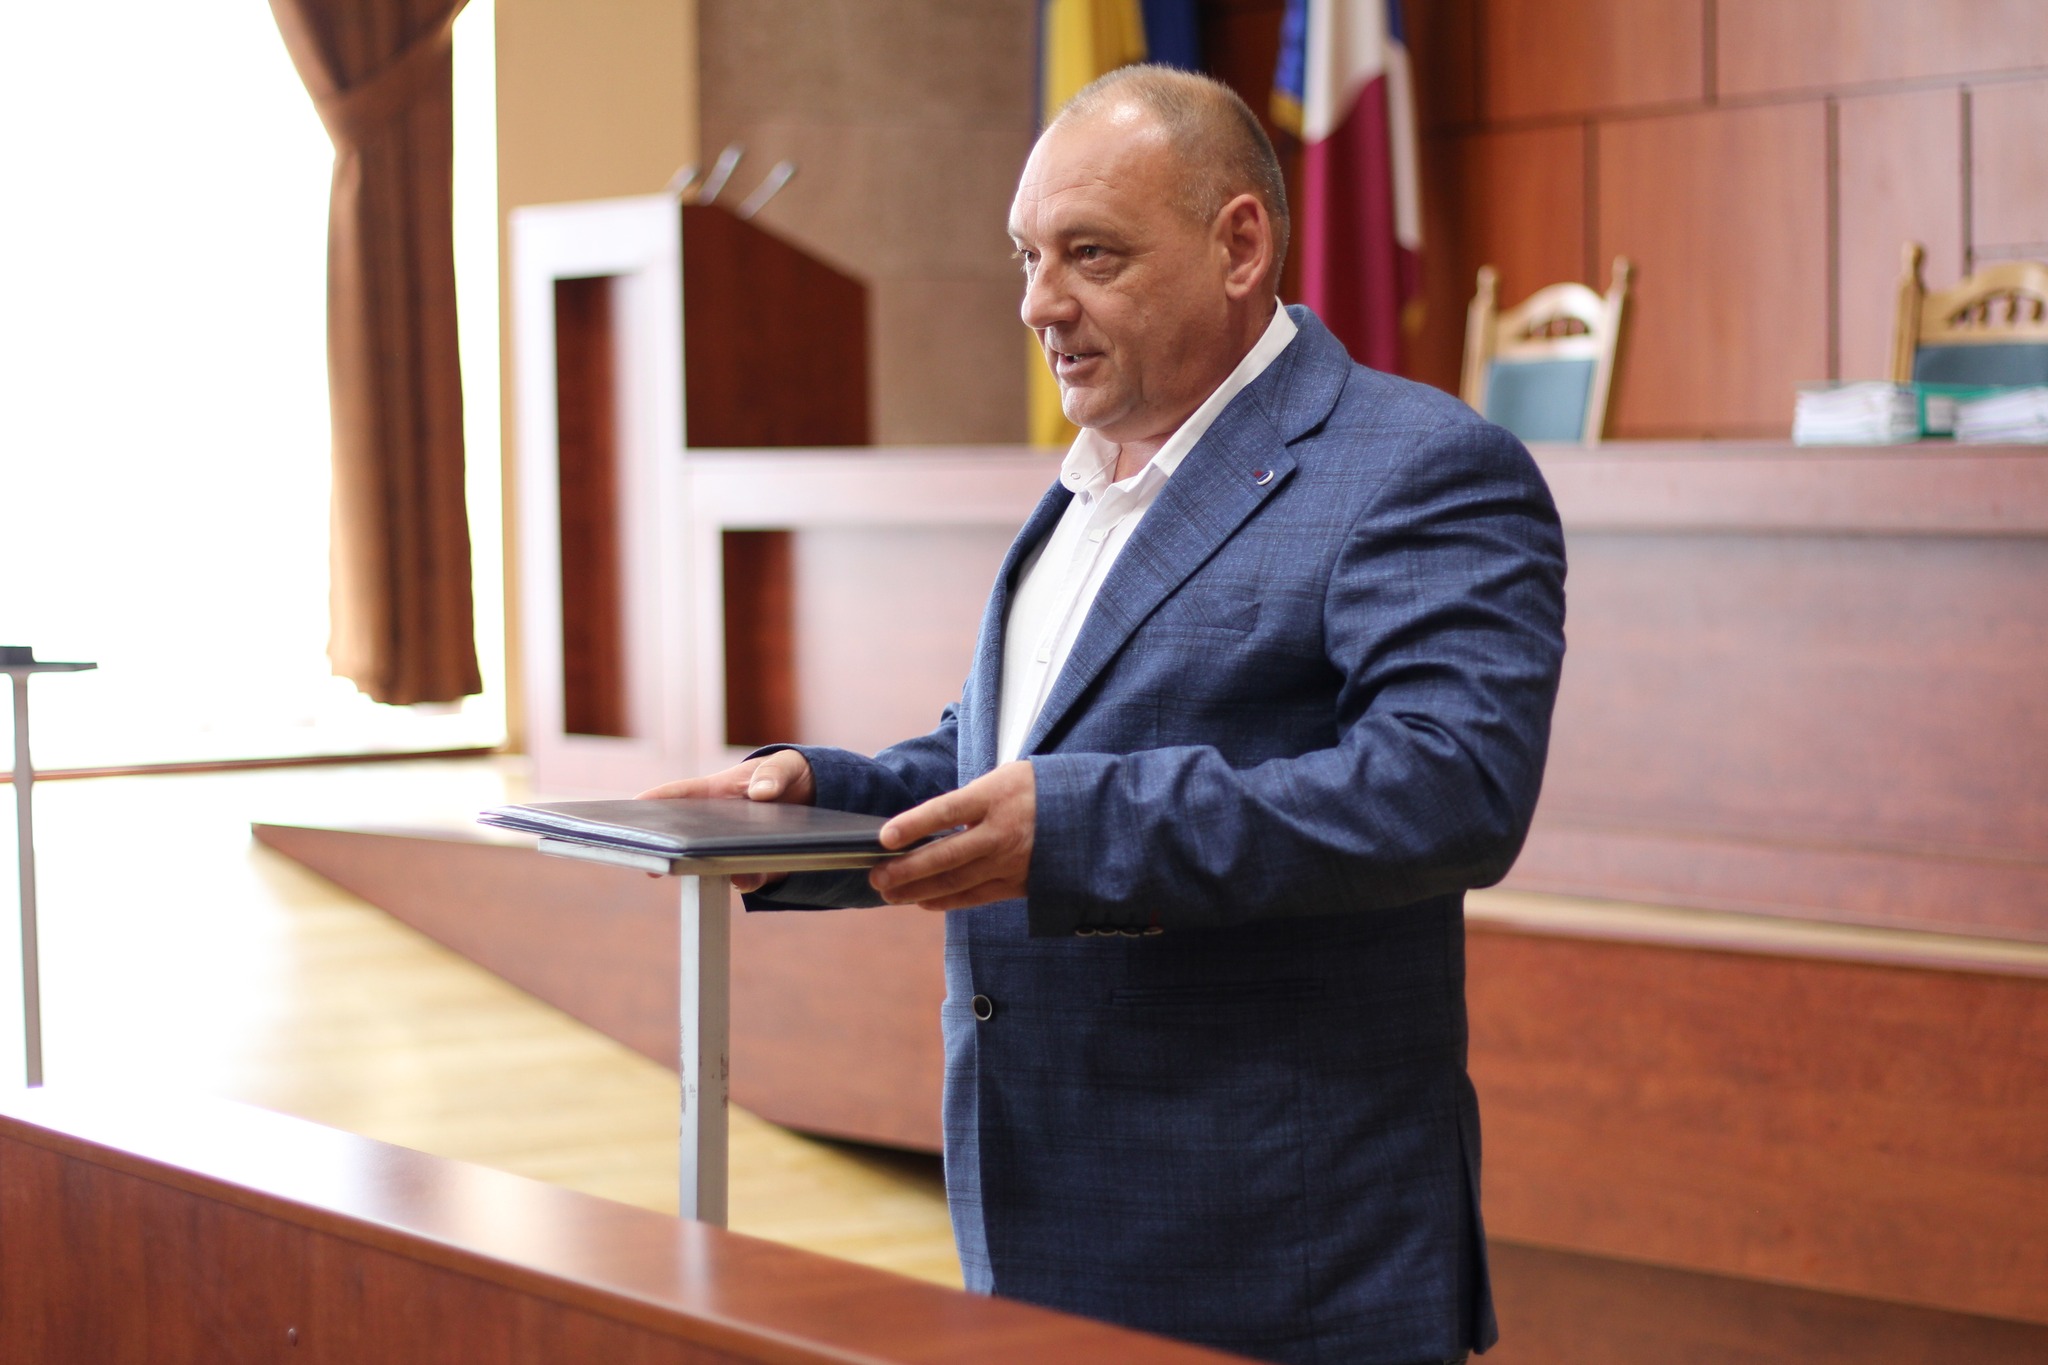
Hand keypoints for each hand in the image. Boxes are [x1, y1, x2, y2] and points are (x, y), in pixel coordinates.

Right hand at [636, 751, 813, 890]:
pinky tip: (743, 877)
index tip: (630, 811)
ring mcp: (733, 849)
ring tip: (701, 870)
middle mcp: (717, 825)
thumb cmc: (786, 776)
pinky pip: (746, 879)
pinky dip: (744, 880)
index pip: (677, 796)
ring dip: (706, 870)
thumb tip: (761, 793)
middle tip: (651, 862)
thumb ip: (774, 774)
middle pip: (685, 838)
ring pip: (712, 864)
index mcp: (714, 792)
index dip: (652, 803)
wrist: (817, 801)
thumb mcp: (784, 765)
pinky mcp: (757, 868)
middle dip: (667, 850)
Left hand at [868, 761, 1034, 911]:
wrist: (1091, 818)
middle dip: (905, 869)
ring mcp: (1010, 862)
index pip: (945, 811)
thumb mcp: (1006, 779)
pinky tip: (923, 901)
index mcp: (996, 796)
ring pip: (955, 882)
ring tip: (889, 892)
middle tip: (876, 876)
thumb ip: (970, 801)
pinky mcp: (1018, 884)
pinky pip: (975, 896)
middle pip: (944, 856)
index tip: (883, 837)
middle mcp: (1001, 832)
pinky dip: (946, 901)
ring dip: (917, 890)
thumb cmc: (1039, 791)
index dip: (913, 825)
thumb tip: (927, 826)